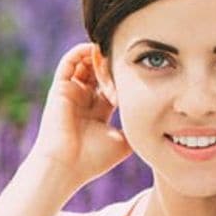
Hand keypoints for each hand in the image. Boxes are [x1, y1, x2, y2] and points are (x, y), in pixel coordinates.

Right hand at [28, 41, 131, 192]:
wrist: (66, 166)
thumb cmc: (92, 160)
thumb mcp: (123, 142)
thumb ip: (135, 126)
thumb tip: (156, 120)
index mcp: (97, 113)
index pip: (112, 85)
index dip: (125, 77)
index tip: (141, 74)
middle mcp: (83, 101)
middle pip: (99, 72)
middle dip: (113, 64)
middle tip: (128, 60)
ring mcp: (70, 94)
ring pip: (85, 64)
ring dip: (100, 56)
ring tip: (114, 53)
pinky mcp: (59, 88)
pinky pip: (69, 61)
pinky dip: (82, 51)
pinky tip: (97, 50)